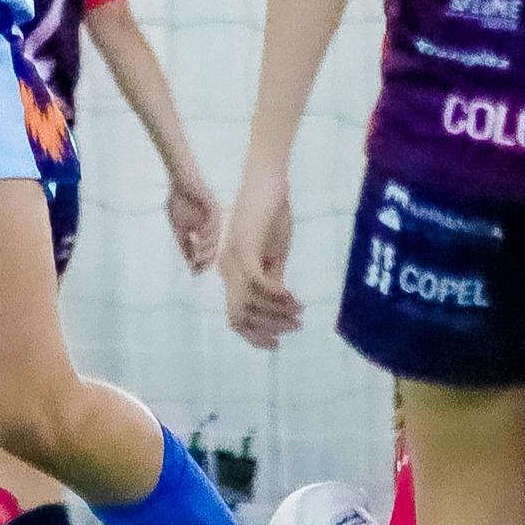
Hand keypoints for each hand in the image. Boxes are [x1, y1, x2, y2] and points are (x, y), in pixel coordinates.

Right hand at [162, 170, 221, 272]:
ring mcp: (214, 215)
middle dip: (206, 258)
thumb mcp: (179, 228)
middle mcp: (213, 226)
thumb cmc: (179, 201)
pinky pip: (214, 221)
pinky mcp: (213, 205)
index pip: (208, 251)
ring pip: (215, 235)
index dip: (202, 263)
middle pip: (215, 246)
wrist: (179, 181)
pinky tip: (200, 237)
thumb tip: (189, 262)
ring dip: (207, 246)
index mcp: (206, 231)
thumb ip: (184, 244)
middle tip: (198, 266)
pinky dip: (208, 231)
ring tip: (198, 254)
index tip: (194, 272)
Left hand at [217, 179, 298, 347]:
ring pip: (249, 304)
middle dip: (269, 327)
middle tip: (295, 326)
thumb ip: (273, 279)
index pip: (235, 317)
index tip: (277, 342)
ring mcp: (232, 260)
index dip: (254, 335)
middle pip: (240, 317)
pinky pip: (257, 285)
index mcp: (231, 272)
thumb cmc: (272, 214)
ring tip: (298, 312)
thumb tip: (280, 305)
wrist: (268, 182)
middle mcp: (226, 269)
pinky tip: (293, 297)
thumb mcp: (274, 254)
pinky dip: (276, 295)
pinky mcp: (243, 249)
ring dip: (276, 313)